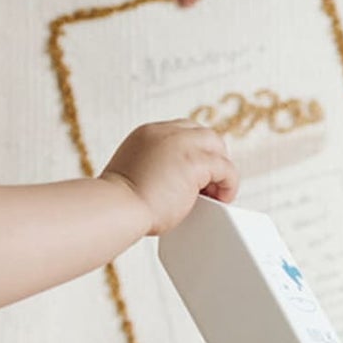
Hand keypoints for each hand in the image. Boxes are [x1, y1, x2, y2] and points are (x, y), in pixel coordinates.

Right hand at [99, 119, 238, 236]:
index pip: (181, 132)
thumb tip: (171, 185)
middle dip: (209, 158)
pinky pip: (226, 169)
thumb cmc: (118, 205)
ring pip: (217, 148)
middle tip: (207, 185)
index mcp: (146, 134)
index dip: (192, 152)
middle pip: (203, 135)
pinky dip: (228, 185)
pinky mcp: (196, 161)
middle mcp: (164, 133)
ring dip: (219, 170)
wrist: (115, 209)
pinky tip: (220, 200)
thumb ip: (153, 170)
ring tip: (214, 194)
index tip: (193, 174)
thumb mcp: (132, 176)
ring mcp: (182, 144)